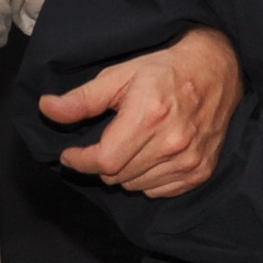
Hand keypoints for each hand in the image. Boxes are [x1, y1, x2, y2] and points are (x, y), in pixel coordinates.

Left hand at [50, 26, 242, 197]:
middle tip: (105, 142)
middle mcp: (172, 143)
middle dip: (102, 163)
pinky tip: (150, 157)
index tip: (70, 154)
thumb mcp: (118, 76)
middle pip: (117, 176)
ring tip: (129, 147)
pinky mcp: (200, 171)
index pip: (104, 161)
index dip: (80, 160)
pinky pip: (159, 191)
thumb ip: (82, 99)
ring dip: (125, 172)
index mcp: (149, 116)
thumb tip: (46, 109)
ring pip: (136, 186)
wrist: (216, 71)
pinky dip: (148, 180)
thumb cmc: (163, 71)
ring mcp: (189, 160)